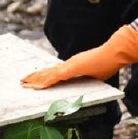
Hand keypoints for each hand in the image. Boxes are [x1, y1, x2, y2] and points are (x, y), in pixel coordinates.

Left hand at [23, 26, 137, 88]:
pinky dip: (45, 81)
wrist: (114, 52)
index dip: (43, 77)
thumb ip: (87, 76)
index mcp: (73, 67)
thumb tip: (85, 80)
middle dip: (35, 79)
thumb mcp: (94, 73)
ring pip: (48, 75)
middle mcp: (68, 66)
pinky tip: (37, 86)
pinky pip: (55, 77)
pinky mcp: (72, 68)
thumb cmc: (107, 62)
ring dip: (36, 80)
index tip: (34, 82)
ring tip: (24, 84)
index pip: (54, 74)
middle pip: (48, 73)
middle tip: (22, 82)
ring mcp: (69, 66)